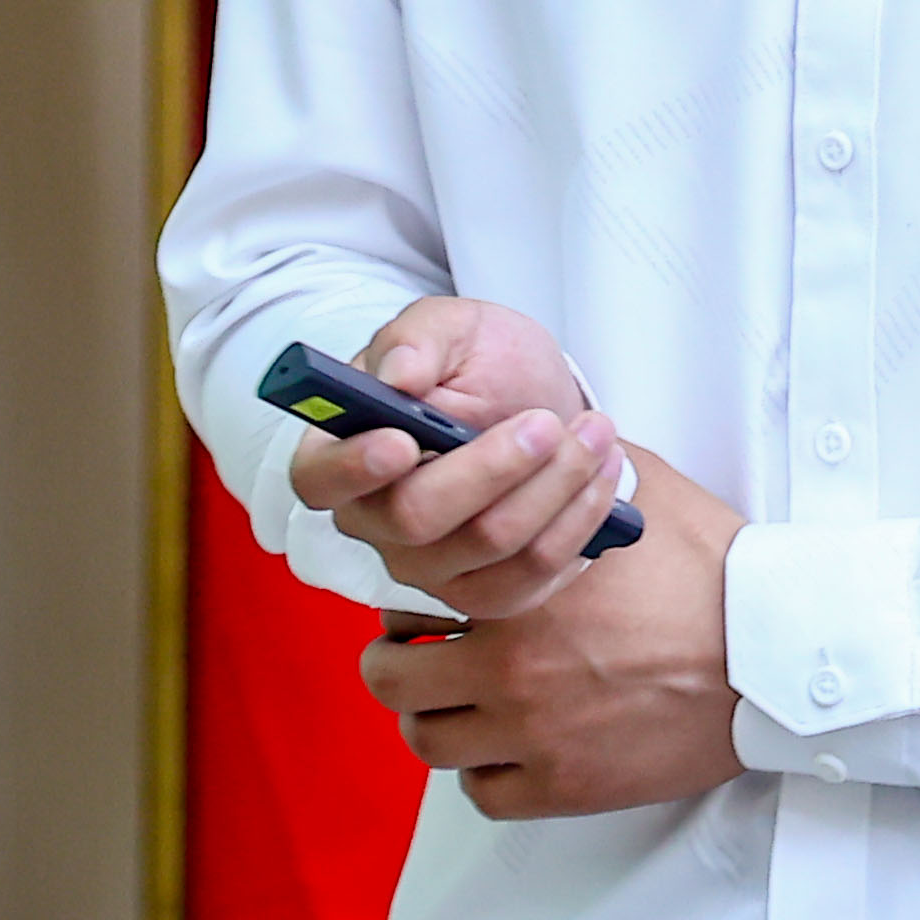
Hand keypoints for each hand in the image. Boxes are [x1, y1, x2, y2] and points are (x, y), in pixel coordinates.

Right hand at [297, 297, 636, 621]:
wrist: (537, 401)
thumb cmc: (479, 362)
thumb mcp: (451, 326)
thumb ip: (419, 339)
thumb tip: (398, 374)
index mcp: (339, 453)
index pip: (319, 480)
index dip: (354, 466)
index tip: (404, 438)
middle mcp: (373, 522)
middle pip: (416, 519)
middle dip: (494, 468)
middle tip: (547, 424)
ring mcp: (428, 568)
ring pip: (488, 546)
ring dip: (555, 488)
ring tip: (596, 434)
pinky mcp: (485, 593)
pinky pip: (531, 579)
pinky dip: (577, 525)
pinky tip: (600, 479)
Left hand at [361, 458, 751, 818]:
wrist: (772, 653)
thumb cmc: (713, 573)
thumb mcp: (639, 490)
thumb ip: (572, 472)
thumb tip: (542, 443)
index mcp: (516, 594)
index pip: (407, 598)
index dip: (404, 599)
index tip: (420, 603)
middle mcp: (511, 669)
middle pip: (394, 678)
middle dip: (399, 660)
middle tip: (423, 654)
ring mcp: (534, 735)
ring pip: (428, 743)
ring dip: (436, 720)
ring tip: (460, 705)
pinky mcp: (567, 786)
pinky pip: (484, 794)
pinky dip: (485, 773)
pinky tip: (507, 748)